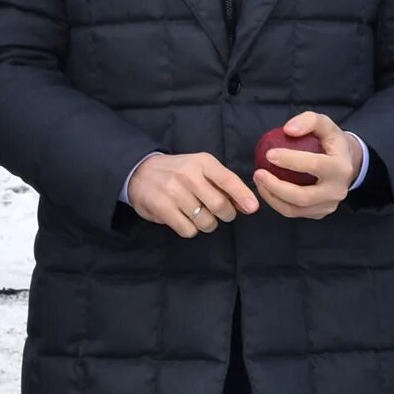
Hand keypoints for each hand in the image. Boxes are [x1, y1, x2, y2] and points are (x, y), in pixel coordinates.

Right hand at [131, 150, 260, 238]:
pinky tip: (184, 219)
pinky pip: (188, 230)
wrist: (141, 172)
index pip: (227, 180)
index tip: (252, 208)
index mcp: (202, 162)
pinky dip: (191, 229)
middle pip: (220, 205)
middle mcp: (188, 176)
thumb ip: (223, 182)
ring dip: (208, 224)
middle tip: (221, 213)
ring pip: (206, 221)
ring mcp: (174, 192)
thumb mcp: (200, 167)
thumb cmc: (178, 171)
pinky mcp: (162, 208)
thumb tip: (247, 203)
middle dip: (226, 215)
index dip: (242, 195)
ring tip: (199, 215)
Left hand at [255, 112, 360, 221]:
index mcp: (341, 168)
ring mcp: (329, 205)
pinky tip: (266, 189)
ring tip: (259, 181)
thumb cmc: (331, 143)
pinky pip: (294, 212)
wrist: (348, 164)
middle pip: (302, 196)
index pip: (314, 165)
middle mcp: (337, 191)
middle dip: (275, 186)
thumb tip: (288, 130)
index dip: (289, 160)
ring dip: (272, 197)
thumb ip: (308, 121)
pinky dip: (276, 203)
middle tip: (258, 173)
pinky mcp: (319, 213)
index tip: (269, 154)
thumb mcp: (325, 124)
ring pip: (295, 209)